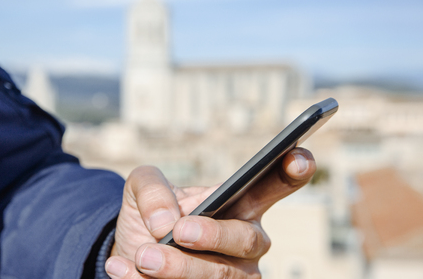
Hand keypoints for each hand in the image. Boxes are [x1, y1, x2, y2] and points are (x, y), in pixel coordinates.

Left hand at [105, 147, 315, 278]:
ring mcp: (234, 275)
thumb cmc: (150, 215)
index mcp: (239, 203)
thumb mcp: (142, 187)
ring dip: (181, 268)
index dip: (293, 171)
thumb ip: (153, 189)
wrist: (130, 252)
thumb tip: (167, 222)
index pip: (274, 185)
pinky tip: (124, 269)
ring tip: (144, 256)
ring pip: (223, 277)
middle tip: (180, 231)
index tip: (297, 156)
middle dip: (215, 236)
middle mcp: (245, 240)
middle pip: (248, 240)